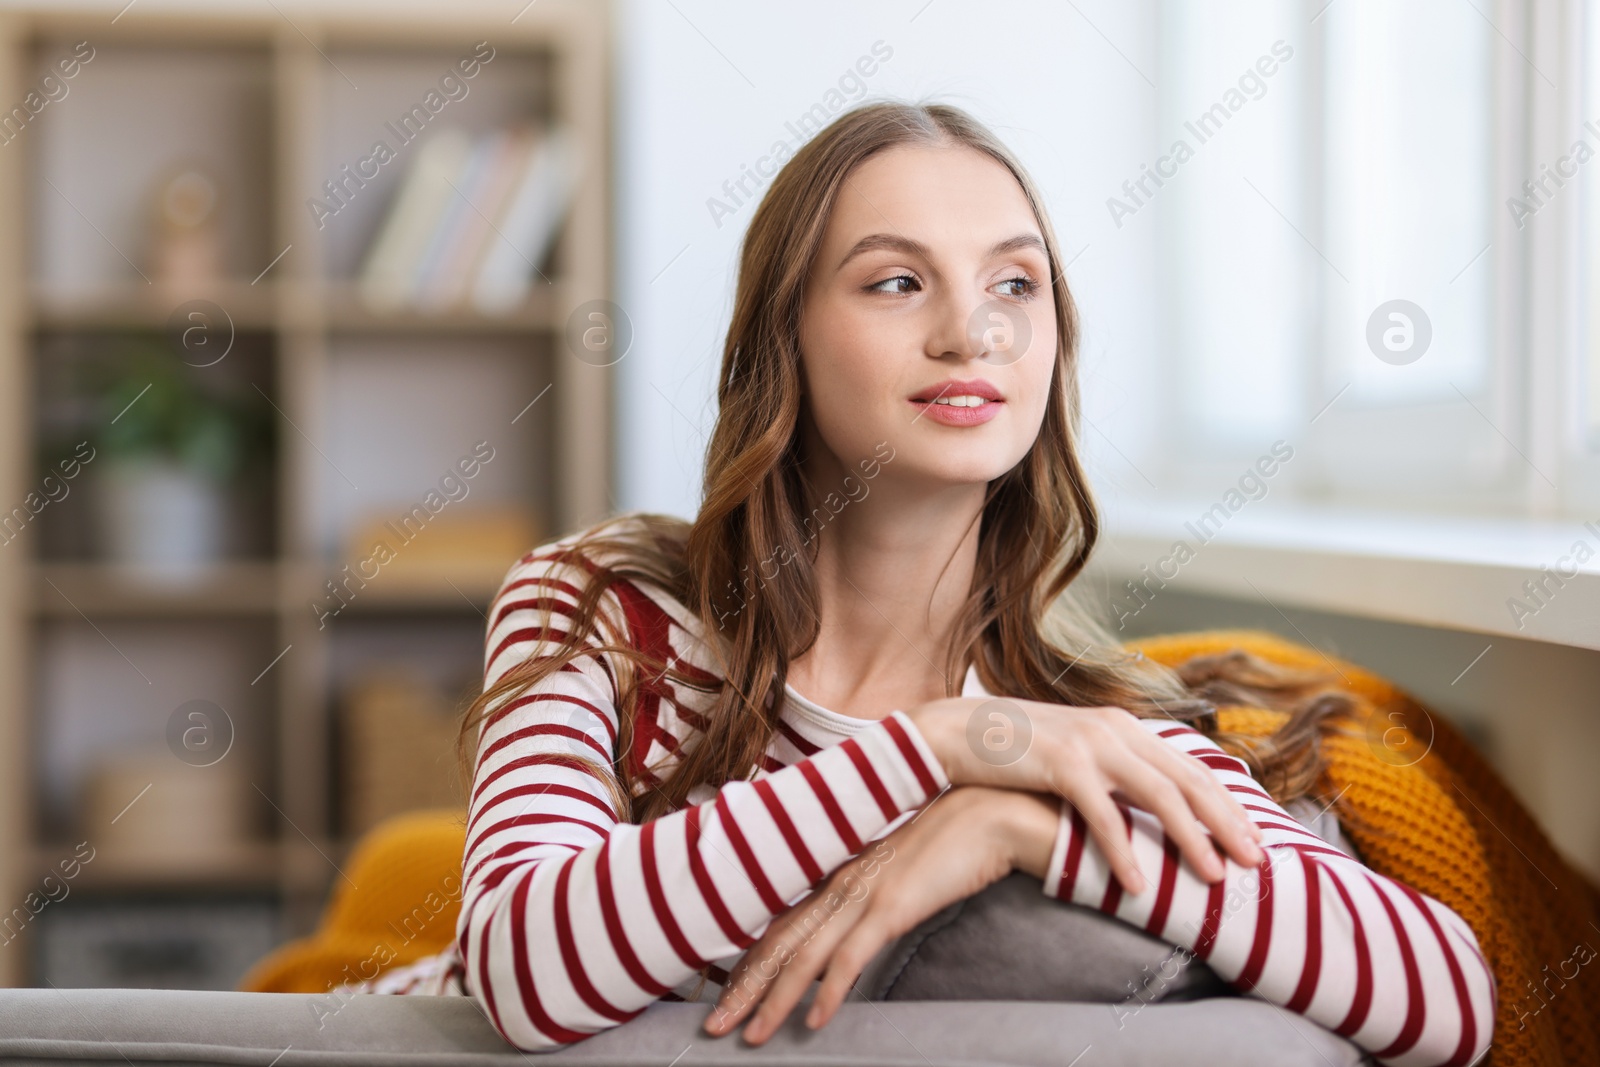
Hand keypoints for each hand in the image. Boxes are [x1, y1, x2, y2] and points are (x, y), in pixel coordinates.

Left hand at [701, 785, 1040, 1045]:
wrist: (991, 812)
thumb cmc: (953, 838)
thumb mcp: (901, 868)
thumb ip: (874, 893)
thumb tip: (861, 924)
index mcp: (840, 873)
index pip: (783, 925)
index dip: (753, 962)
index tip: (730, 993)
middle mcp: (841, 883)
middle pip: (780, 943)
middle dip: (743, 988)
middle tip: (714, 1025)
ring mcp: (864, 894)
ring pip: (805, 957)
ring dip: (774, 1000)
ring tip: (752, 1035)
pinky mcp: (892, 906)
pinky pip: (851, 958)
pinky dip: (830, 992)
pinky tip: (815, 1022)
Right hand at [905, 697, 1261, 894]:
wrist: (957, 731)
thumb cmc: (1016, 752)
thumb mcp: (1076, 753)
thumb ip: (1113, 771)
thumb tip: (1150, 809)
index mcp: (1124, 727)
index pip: (1192, 768)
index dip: (1228, 806)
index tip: (1255, 840)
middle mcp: (1116, 729)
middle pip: (1188, 780)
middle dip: (1227, 824)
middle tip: (1256, 863)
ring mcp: (1090, 744)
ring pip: (1158, 795)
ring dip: (1190, 839)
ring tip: (1212, 877)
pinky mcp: (1062, 764)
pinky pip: (1103, 815)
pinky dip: (1125, 851)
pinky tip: (1139, 884)